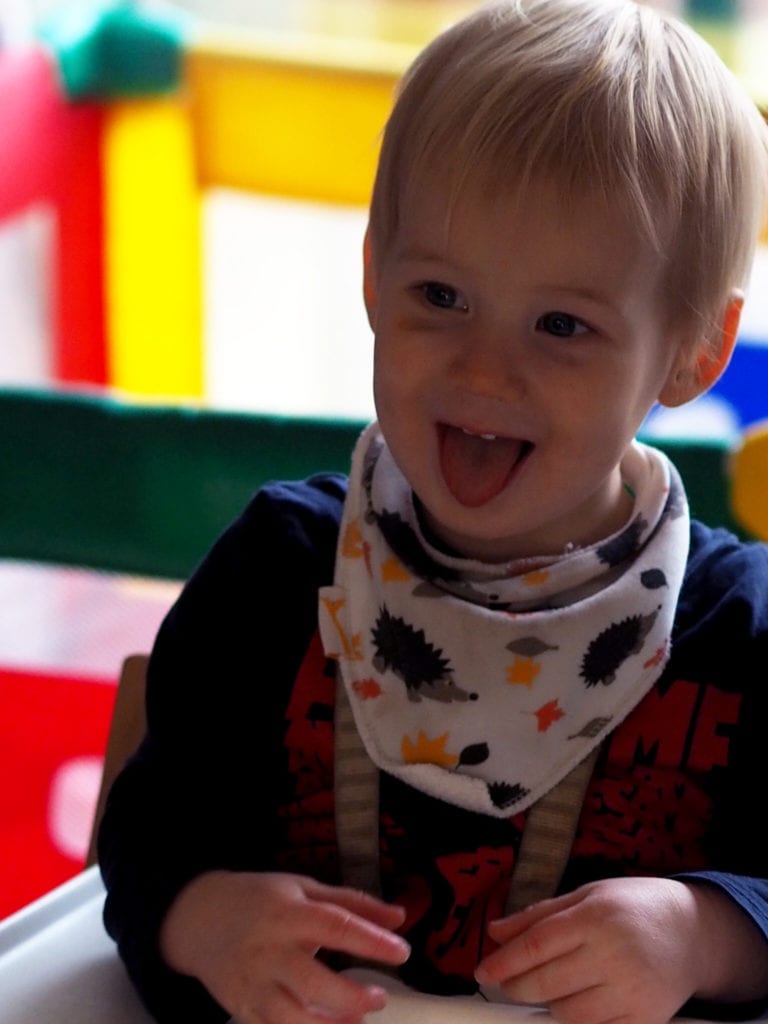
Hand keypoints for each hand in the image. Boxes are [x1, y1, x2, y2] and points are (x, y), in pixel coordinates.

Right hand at [159, 870, 409, 1023]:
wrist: (199, 919)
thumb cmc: (260, 900)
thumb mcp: (305, 889)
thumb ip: (353, 904)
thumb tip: (399, 917)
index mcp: (289, 913)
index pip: (336, 926)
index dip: (372, 941)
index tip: (401, 951)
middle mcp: (270, 950)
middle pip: (313, 982)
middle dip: (351, 997)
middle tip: (378, 997)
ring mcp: (254, 984)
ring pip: (290, 1018)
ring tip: (356, 1020)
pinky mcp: (242, 1009)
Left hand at [475, 877, 712, 1023]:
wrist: (692, 931)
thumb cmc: (631, 906)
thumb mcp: (586, 895)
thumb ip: (539, 915)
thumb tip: (494, 932)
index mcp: (595, 916)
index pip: (536, 945)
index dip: (504, 962)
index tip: (481, 971)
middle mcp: (613, 954)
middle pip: (546, 983)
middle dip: (516, 987)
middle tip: (502, 983)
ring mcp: (631, 991)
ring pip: (568, 1014)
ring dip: (547, 1005)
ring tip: (546, 989)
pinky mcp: (646, 1020)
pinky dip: (577, 1023)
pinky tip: (573, 1007)